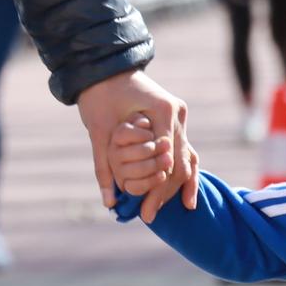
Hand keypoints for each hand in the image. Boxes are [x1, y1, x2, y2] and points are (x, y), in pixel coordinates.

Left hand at [76, 67, 196, 217]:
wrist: (105, 68)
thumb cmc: (99, 96)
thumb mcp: (99, 131)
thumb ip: (105, 166)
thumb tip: (108, 201)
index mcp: (163, 111)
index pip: (167, 159)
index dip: (157, 188)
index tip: (146, 212)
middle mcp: (177, 112)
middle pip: (179, 161)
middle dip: (166, 192)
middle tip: (149, 217)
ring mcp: (179, 115)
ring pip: (186, 157)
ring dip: (178, 186)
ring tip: (169, 210)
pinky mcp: (176, 118)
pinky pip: (185, 150)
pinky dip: (185, 172)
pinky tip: (187, 198)